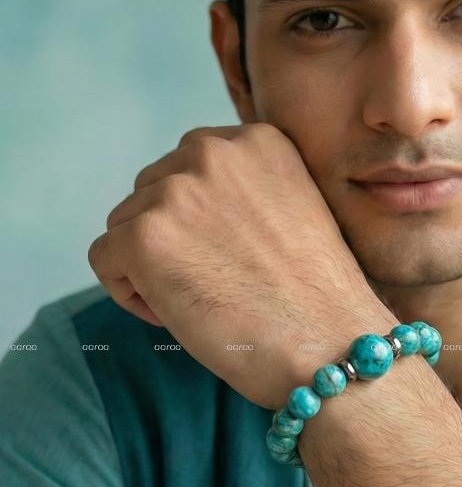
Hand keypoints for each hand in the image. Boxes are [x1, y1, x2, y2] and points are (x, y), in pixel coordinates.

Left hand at [88, 123, 392, 409]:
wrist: (332, 346)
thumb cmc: (322, 299)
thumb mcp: (296, 212)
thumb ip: (247, 192)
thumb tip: (194, 212)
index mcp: (257, 140)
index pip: (192, 168)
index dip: (202, 221)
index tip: (230, 258)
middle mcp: (213, 151)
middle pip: (153, 191)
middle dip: (173, 239)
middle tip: (214, 284)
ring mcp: (176, 191)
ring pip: (126, 224)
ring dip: (151, 266)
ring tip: (201, 302)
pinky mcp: (144, 237)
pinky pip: (106, 260)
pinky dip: (130, 293)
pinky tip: (176, 315)